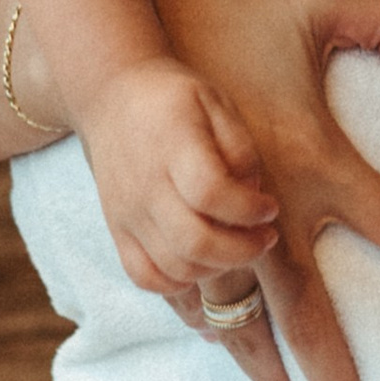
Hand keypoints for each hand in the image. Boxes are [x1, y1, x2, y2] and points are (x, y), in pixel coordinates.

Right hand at [74, 55, 279, 291]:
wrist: (110, 96)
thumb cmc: (172, 99)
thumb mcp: (216, 103)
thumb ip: (240, 149)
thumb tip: (253, 196)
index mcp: (174, 147)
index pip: (211, 194)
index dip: (249, 210)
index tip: (269, 207)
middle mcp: (146, 186)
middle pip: (195, 242)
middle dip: (243, 250)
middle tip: (265, 237)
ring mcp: (127, 213)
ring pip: (175, 267)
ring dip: (217, 268)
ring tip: (238, 247)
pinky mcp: (117, 230)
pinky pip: (144, 276)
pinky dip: (177, 284)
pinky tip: (202, 266)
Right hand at [146, 0, 379, 380]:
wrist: (116, 41)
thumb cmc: (222, 14)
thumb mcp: (312, 0)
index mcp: (316, 160)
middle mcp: (267, 212)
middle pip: (315, 324)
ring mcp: (210, 231)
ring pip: (247, 330)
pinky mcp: (161, 237)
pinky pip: (194, 304)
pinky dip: (217, 335)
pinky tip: (238, 362)